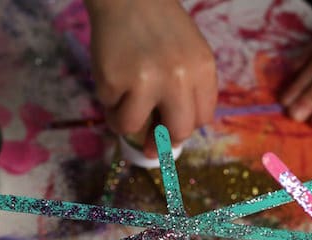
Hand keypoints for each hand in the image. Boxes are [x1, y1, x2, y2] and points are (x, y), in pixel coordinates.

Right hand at [84, 0, 216, 156]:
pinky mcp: (114, 80)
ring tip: (120, 105)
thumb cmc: (159, 24)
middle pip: (177, 132)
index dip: (184, 126)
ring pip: (133, 126)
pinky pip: (110, 108)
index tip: (170, 129)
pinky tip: (111, 78)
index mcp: (203, 69)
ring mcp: (145, 80)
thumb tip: (170, 138)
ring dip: (124, 121)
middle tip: (148, 144)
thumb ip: (188, 89)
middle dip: (161, 141)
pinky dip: (108, 100)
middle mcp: (178, 78)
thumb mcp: (189, 52)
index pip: (202, 118)